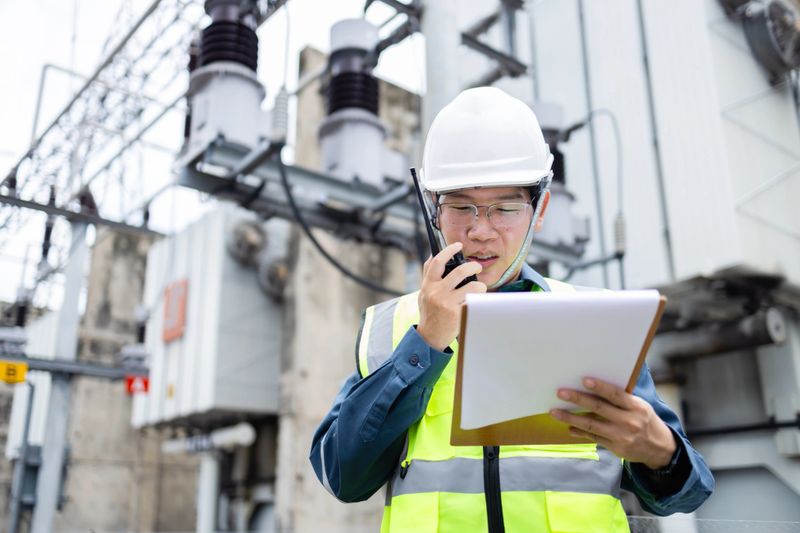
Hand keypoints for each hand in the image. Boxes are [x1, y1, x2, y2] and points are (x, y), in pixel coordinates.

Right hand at [417, 242, 486, 350]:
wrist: (429, 336)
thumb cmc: (429, 312)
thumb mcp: (423, 293)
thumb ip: (429, 276)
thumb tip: (434, 255)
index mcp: (428, 285)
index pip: (438, 262)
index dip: (449, 250)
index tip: (458, 246)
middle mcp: (437, 292)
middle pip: (459, 271)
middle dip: (473, 266)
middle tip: (477, 267)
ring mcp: (447, 304)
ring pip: (472, 286)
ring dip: (480, 285)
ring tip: (480, 288)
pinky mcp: (457, 314)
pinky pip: (474, 301)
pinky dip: (479, 299)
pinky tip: (478, 301)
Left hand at [550, 377, 676, 469]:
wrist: (660, 449)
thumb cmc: (646, 420)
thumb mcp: (640, 406)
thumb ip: (622, 398)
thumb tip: (595, 386)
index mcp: (636, 407)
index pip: (615, 395)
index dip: (600, 387)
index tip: (584, 380)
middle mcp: (629, 421)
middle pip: (599, 408)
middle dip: (578, 399)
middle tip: (560, 392)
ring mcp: (621, 436)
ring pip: (592, 425)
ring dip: (571, 418)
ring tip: (555, 412)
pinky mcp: (615, 447)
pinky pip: (593, 437)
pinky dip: (579, 431)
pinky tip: (569, 427)